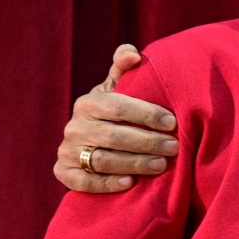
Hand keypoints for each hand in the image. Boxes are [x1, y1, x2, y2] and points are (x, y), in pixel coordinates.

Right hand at [55, 43, 180, 192]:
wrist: (89, 141)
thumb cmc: (113, 112)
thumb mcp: (115, 88)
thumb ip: (123, 68)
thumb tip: (133, 54)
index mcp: (88, 102)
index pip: (118, 107)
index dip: (146, 114)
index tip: (172, 123)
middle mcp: (74, 126)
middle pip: (114, 136)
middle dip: (147, 142)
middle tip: (174, 147)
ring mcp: (67, 150)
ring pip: (103, 160)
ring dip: (135, 163)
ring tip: (161, 165)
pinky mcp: (63, 172)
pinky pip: (84, 182)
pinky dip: (107, 183)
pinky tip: (130, 183)